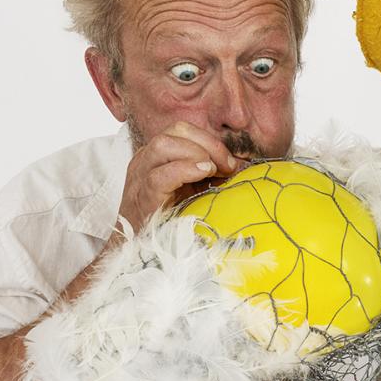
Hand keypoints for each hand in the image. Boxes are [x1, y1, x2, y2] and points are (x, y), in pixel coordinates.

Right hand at [118, 121, 240, 231]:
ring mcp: (140, 177)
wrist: (139, 250)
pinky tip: (203, 175)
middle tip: (227, 167)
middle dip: (208, 144)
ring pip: (163, 145)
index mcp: (158, 156)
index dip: (210, 141)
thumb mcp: (192, 189)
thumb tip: (240, 166)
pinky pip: (158, 176)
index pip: (183, 130)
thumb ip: (211, 174)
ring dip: (196, 154)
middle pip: (175, 131)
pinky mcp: (142, 198)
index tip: (231, 163)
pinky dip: (185, 170)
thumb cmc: (168, 218)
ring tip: (212, 172)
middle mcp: (146, 161)